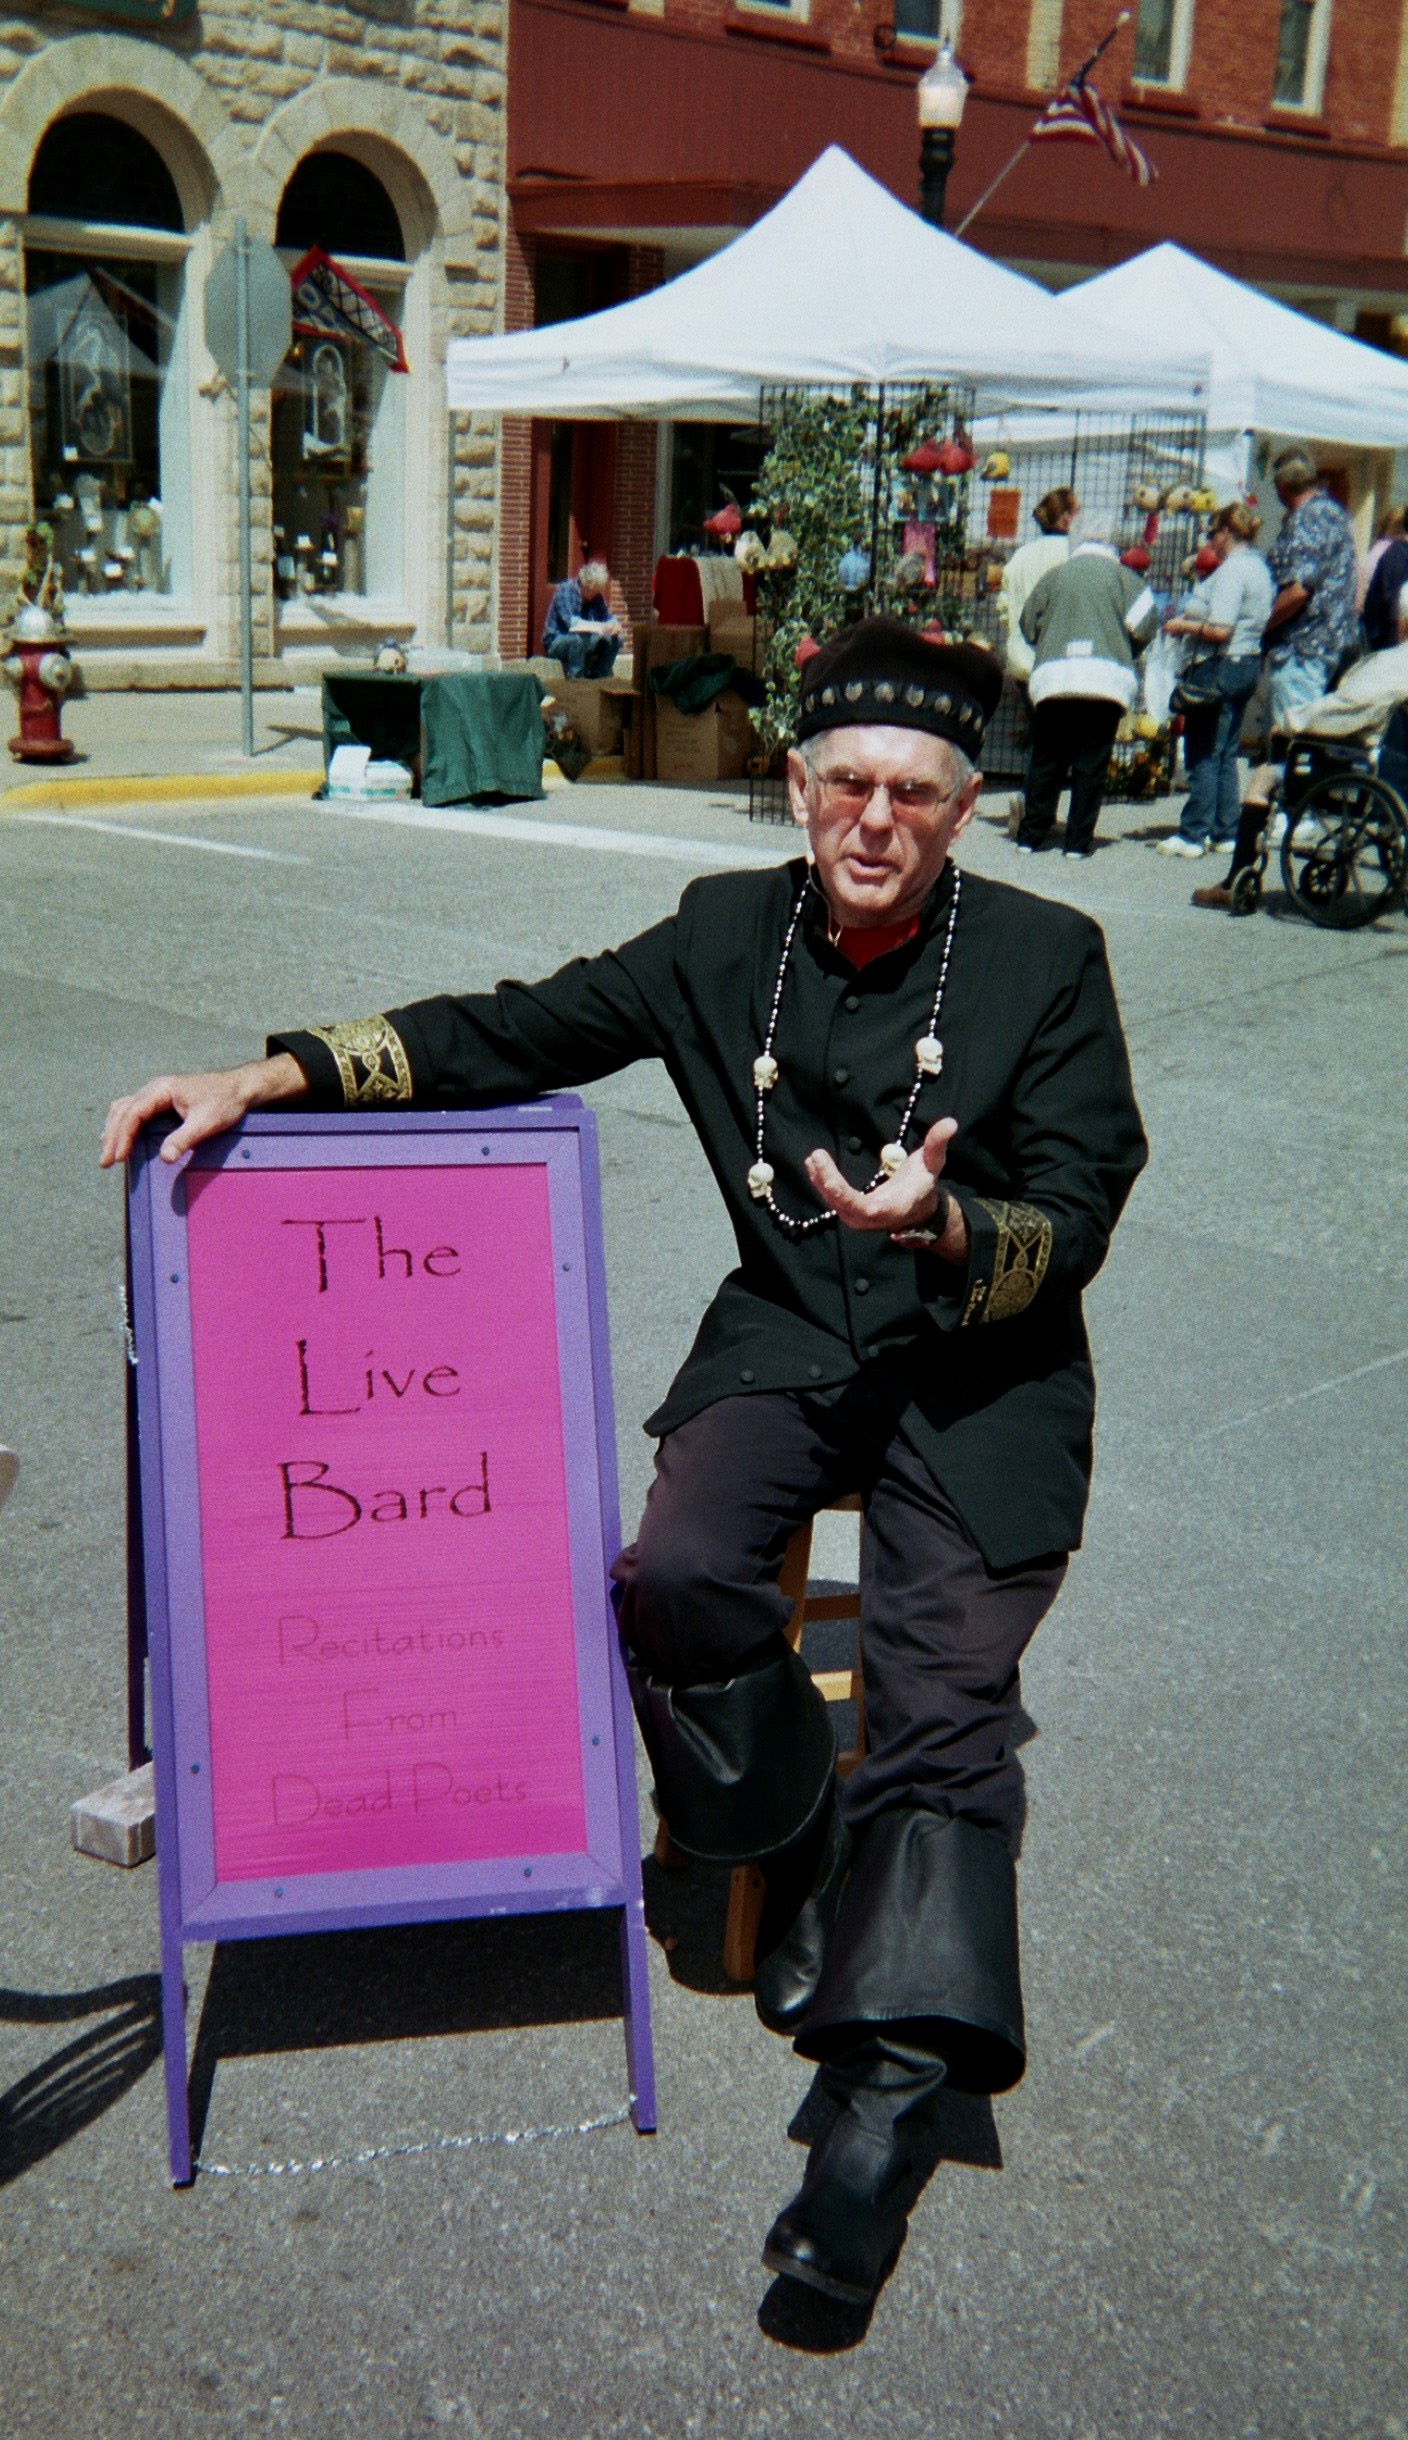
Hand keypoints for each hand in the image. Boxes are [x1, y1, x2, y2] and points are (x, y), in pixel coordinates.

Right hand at [99, 1053, 304, 1167]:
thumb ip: (184, 1139)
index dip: (123, 1136)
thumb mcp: (206, 1122)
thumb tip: (164, 1158)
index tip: (118, 1157)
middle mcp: (155, 1089)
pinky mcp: (163, 1100)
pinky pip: (135, 1111)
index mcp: (161, 1089)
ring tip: (107, 1153)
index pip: (133, 1113)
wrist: (240, 1087)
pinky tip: (121, 1138)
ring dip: (114, 1130)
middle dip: (112, 1137)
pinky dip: (124, 1125)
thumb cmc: (225, 1101)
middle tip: (105, 1163)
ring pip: (125, 1109)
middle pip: (123, 1111)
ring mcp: (158, 1093)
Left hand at [804, 1118, 960, 1236]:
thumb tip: (950, 1123)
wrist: (919, 1208)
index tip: (830, 1181)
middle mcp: (872, 1218)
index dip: (844, 1197)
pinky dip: (822, 1183)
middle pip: (843, 1205)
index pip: (863, 1208)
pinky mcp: (852, 1212)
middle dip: (827, 1183)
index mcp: (891, 1208)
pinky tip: (813, 1165)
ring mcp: (860, 1218)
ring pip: (835, 1203)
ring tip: (813, 1158)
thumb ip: (937, 1143)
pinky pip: (834, 1200)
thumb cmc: (924, 1183)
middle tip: (816, 1157)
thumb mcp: (933, 1163)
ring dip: (821, 1181)